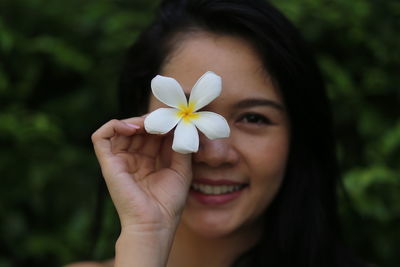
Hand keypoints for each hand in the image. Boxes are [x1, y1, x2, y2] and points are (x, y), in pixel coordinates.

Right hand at [91, 117, 191, 233]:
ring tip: (150, 124)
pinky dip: (114, 125)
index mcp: (149, 161)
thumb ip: (181, 147)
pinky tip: (134, 128)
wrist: (154, 223)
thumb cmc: (169, 202)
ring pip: (121, 129)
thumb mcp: (182, 169)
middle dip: (151, 121)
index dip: (162, 124)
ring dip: (136, 121)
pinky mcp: (108, 162)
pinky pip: (101, 137)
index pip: (152, 134)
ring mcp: (120, 160)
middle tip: (164, 118)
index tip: (175, 120)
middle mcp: (133, 158)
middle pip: (138, 129)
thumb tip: (181, 125)